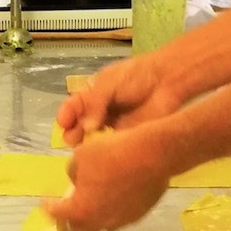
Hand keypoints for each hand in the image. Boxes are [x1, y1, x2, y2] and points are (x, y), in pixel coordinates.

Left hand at [44, 129, 170, 230]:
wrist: (153, 154)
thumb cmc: (112, 153)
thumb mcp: (81, 155)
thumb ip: (73, 171)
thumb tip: (76, 178)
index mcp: (80, 209)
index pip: (57, 214)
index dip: (49, 208)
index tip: (45, 204)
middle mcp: (99, 221)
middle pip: (80, 230)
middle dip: (73, 220)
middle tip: (71, 207)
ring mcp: (121, 220)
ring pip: (102, 224)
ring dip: (96, 215)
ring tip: (97, 199)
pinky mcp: (138, 215)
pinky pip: (121, 217)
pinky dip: (115, 209)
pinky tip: (118, 194)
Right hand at [57, 53, 185, 145]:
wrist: (166, 82)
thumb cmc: (136, 77)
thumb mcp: (109, 82)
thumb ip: (95, 103)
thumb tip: (87, 127)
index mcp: (91, 96)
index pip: (72, 108)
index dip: (66, 115)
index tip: (64, 122)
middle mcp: (98, 113)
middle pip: (78, 127)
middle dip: (72, 133)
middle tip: (73, 138)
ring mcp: (111, 128)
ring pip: (92, 141)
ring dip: (85, 145)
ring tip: (85, 147)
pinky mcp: (124, 140)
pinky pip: (109, 149)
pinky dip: (103, 153)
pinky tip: (102, 153)